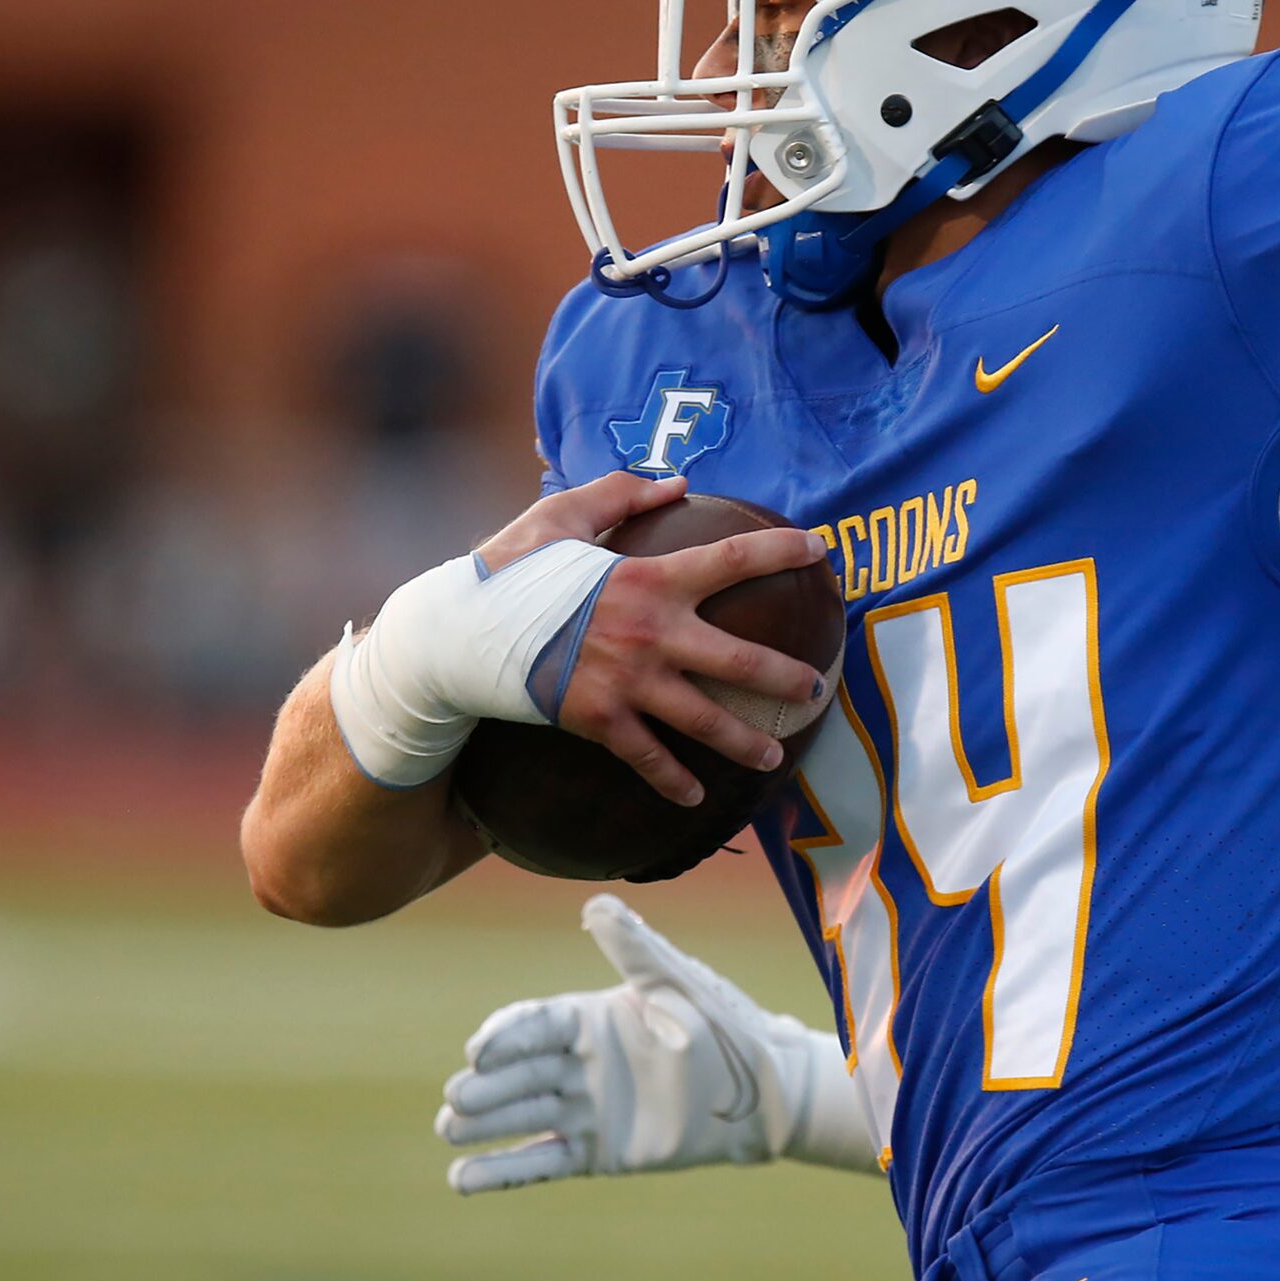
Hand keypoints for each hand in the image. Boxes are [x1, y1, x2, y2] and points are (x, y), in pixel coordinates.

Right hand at [436, 893, 873, 1191]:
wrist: (766, 1092)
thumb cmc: (726, 1025)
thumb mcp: (679, 983)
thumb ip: (635, 949)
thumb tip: (595, 903)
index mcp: (592, 1017)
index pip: (535, 1025)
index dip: (505, 1037)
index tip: (479, 1050)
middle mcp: (579, 1062)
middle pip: (519, 1072)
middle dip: (486, 1084)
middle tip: (457, 1097)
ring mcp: (584, 1108)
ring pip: (522, 1116)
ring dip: (484, 1124)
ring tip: (449, 1129)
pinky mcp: (596, 1152)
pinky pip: (542, 1161)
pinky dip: (503, 1170)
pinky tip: (462, 1179)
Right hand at [482, 473, 830, 805]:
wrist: (457, 633)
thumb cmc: (511, 569)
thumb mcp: (560, 516)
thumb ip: (619, 492)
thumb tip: (678, 482)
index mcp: (648, 579)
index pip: (732, 561)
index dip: (783, 553)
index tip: (822, 551)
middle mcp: (649, 634)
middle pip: (740, 661)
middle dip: (787, 678)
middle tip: (817, 688)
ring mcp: (627, 683)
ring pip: (705, 720)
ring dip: (746, 741)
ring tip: (776, 754)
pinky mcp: (599, 720)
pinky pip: (648, 757)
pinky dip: (674, 781)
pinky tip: (698, 799)